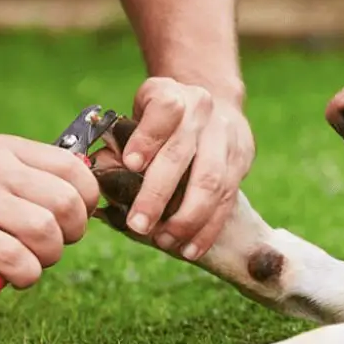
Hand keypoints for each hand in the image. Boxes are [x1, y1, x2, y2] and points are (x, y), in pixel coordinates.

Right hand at [0, 135, 99, 287]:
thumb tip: (83, 199)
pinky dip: (27, 275)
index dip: (87, 198)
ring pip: (47, 231)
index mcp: (6, 149)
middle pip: (67, 202)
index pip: (74, 167)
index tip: (77, 216)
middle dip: (73, 232)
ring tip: (33, 262)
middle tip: (55, 243)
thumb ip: (30, 177)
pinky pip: (17, 259)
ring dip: (50, 256)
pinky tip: (15, 276)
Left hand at [120, 76, 254, 260]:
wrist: (214, 102)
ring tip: (165, 241)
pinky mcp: (242, 160)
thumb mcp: (140, 113)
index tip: (131, 164)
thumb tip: (102, 175)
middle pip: (183, 154)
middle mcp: (203, 112)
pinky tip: (190, 248)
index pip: (164, 111)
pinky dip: (208, 229)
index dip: (148, 137)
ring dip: (186, 219)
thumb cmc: (163, 118)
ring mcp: (226, 137)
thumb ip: (122, 140)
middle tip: (138, 225)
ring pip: (211, 182)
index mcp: (172, 95)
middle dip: (158, 194)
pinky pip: (227, 200)